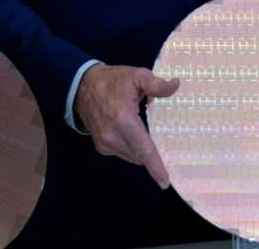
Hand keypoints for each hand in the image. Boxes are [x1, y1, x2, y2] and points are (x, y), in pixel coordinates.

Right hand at [74, 64, 179, 188]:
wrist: (83, 86)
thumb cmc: (113, 81)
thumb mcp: (137, 75)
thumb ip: (156, 84)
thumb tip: (175, 85)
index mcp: (124, 119)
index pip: (144, 150)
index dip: (155, 167)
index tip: (165, 182)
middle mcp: (113, 136)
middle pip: (139, 156)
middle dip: (153, 158)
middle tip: (169, 153)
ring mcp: (105, 143)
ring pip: (132, 157)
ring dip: (142, 152)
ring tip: (150, 138)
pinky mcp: (101, 146)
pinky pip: (122, 153)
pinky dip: (132, 149)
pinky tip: (136, 137)